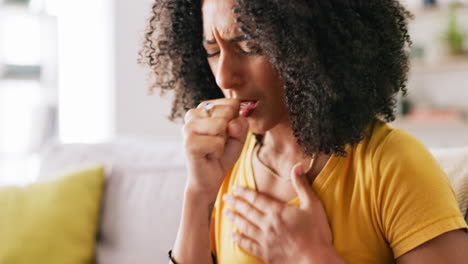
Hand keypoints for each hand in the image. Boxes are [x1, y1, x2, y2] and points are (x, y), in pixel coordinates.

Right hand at [183, 98, 248, 196]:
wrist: (209, 179)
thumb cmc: (223, 154)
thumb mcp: (239, 136)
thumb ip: (241, 124)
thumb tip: (232, 125)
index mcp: (204, 108)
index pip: (232, 103)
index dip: (235, 121)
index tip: (225, 134)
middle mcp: (193, 114)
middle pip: (227, 112)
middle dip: (229, 132)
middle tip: (218, 143)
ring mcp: (188, 127)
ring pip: (221, 125)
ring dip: (223, 142)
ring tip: (213, 149)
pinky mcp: (188, 143)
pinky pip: (217, 143)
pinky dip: (218, 152)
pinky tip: (209, 156)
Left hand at [222, 163, 340, 263]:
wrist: (316, 260)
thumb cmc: (317, 233)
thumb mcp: (313, 205)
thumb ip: (302, 185)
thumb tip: (297, 166)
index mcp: (277, 211)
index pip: (256, 198)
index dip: (244, 192)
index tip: (235, 188)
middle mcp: (267, 224)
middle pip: (247, 211)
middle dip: (235, 203)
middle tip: (225, 197)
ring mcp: (265, 240)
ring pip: (245, 226)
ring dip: (234, 218)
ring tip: (225, 212)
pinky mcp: (265, 254)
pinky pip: (248, 245)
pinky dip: (239, 239)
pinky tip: (233, 235)